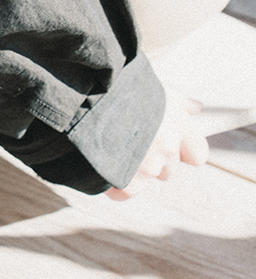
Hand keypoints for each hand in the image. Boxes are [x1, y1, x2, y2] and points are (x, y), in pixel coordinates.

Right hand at [105, 85, 208, 199]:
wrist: (82, 94)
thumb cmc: (117, 85)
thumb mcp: (150, 85)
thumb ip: (177, 100)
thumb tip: (197, 107)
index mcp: (177, 123)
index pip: (197, 154)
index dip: (183, 150)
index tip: (168, 141)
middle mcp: (166, 148)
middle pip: (167, 169)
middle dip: (152, 158)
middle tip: (126, 135)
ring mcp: (147, 168)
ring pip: (146, 180)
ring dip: (132, 170)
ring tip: (110, 143)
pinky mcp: (127, 184)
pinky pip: (123, 192)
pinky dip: (112, 183)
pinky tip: (100, 161)